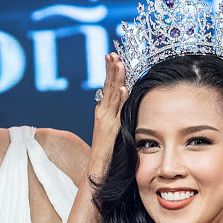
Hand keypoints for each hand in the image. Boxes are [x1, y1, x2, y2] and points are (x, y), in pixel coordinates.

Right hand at [88, 53, 127, 176]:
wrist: (97, 169)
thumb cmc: (108, 153)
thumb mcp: (113, 130)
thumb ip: (118, 116)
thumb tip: (126, 102)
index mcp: (104, 112)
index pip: (108, 87)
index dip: (110, 72)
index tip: (113, 57)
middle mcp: (103, 113)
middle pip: (107, 86)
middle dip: (110, 69)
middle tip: (112, 53)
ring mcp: (106, 120)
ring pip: (111, 95)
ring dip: (115, 78)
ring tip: (117, 62)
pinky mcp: (110, 128)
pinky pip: (116, 111)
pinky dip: (118, 98)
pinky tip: (122, 87)